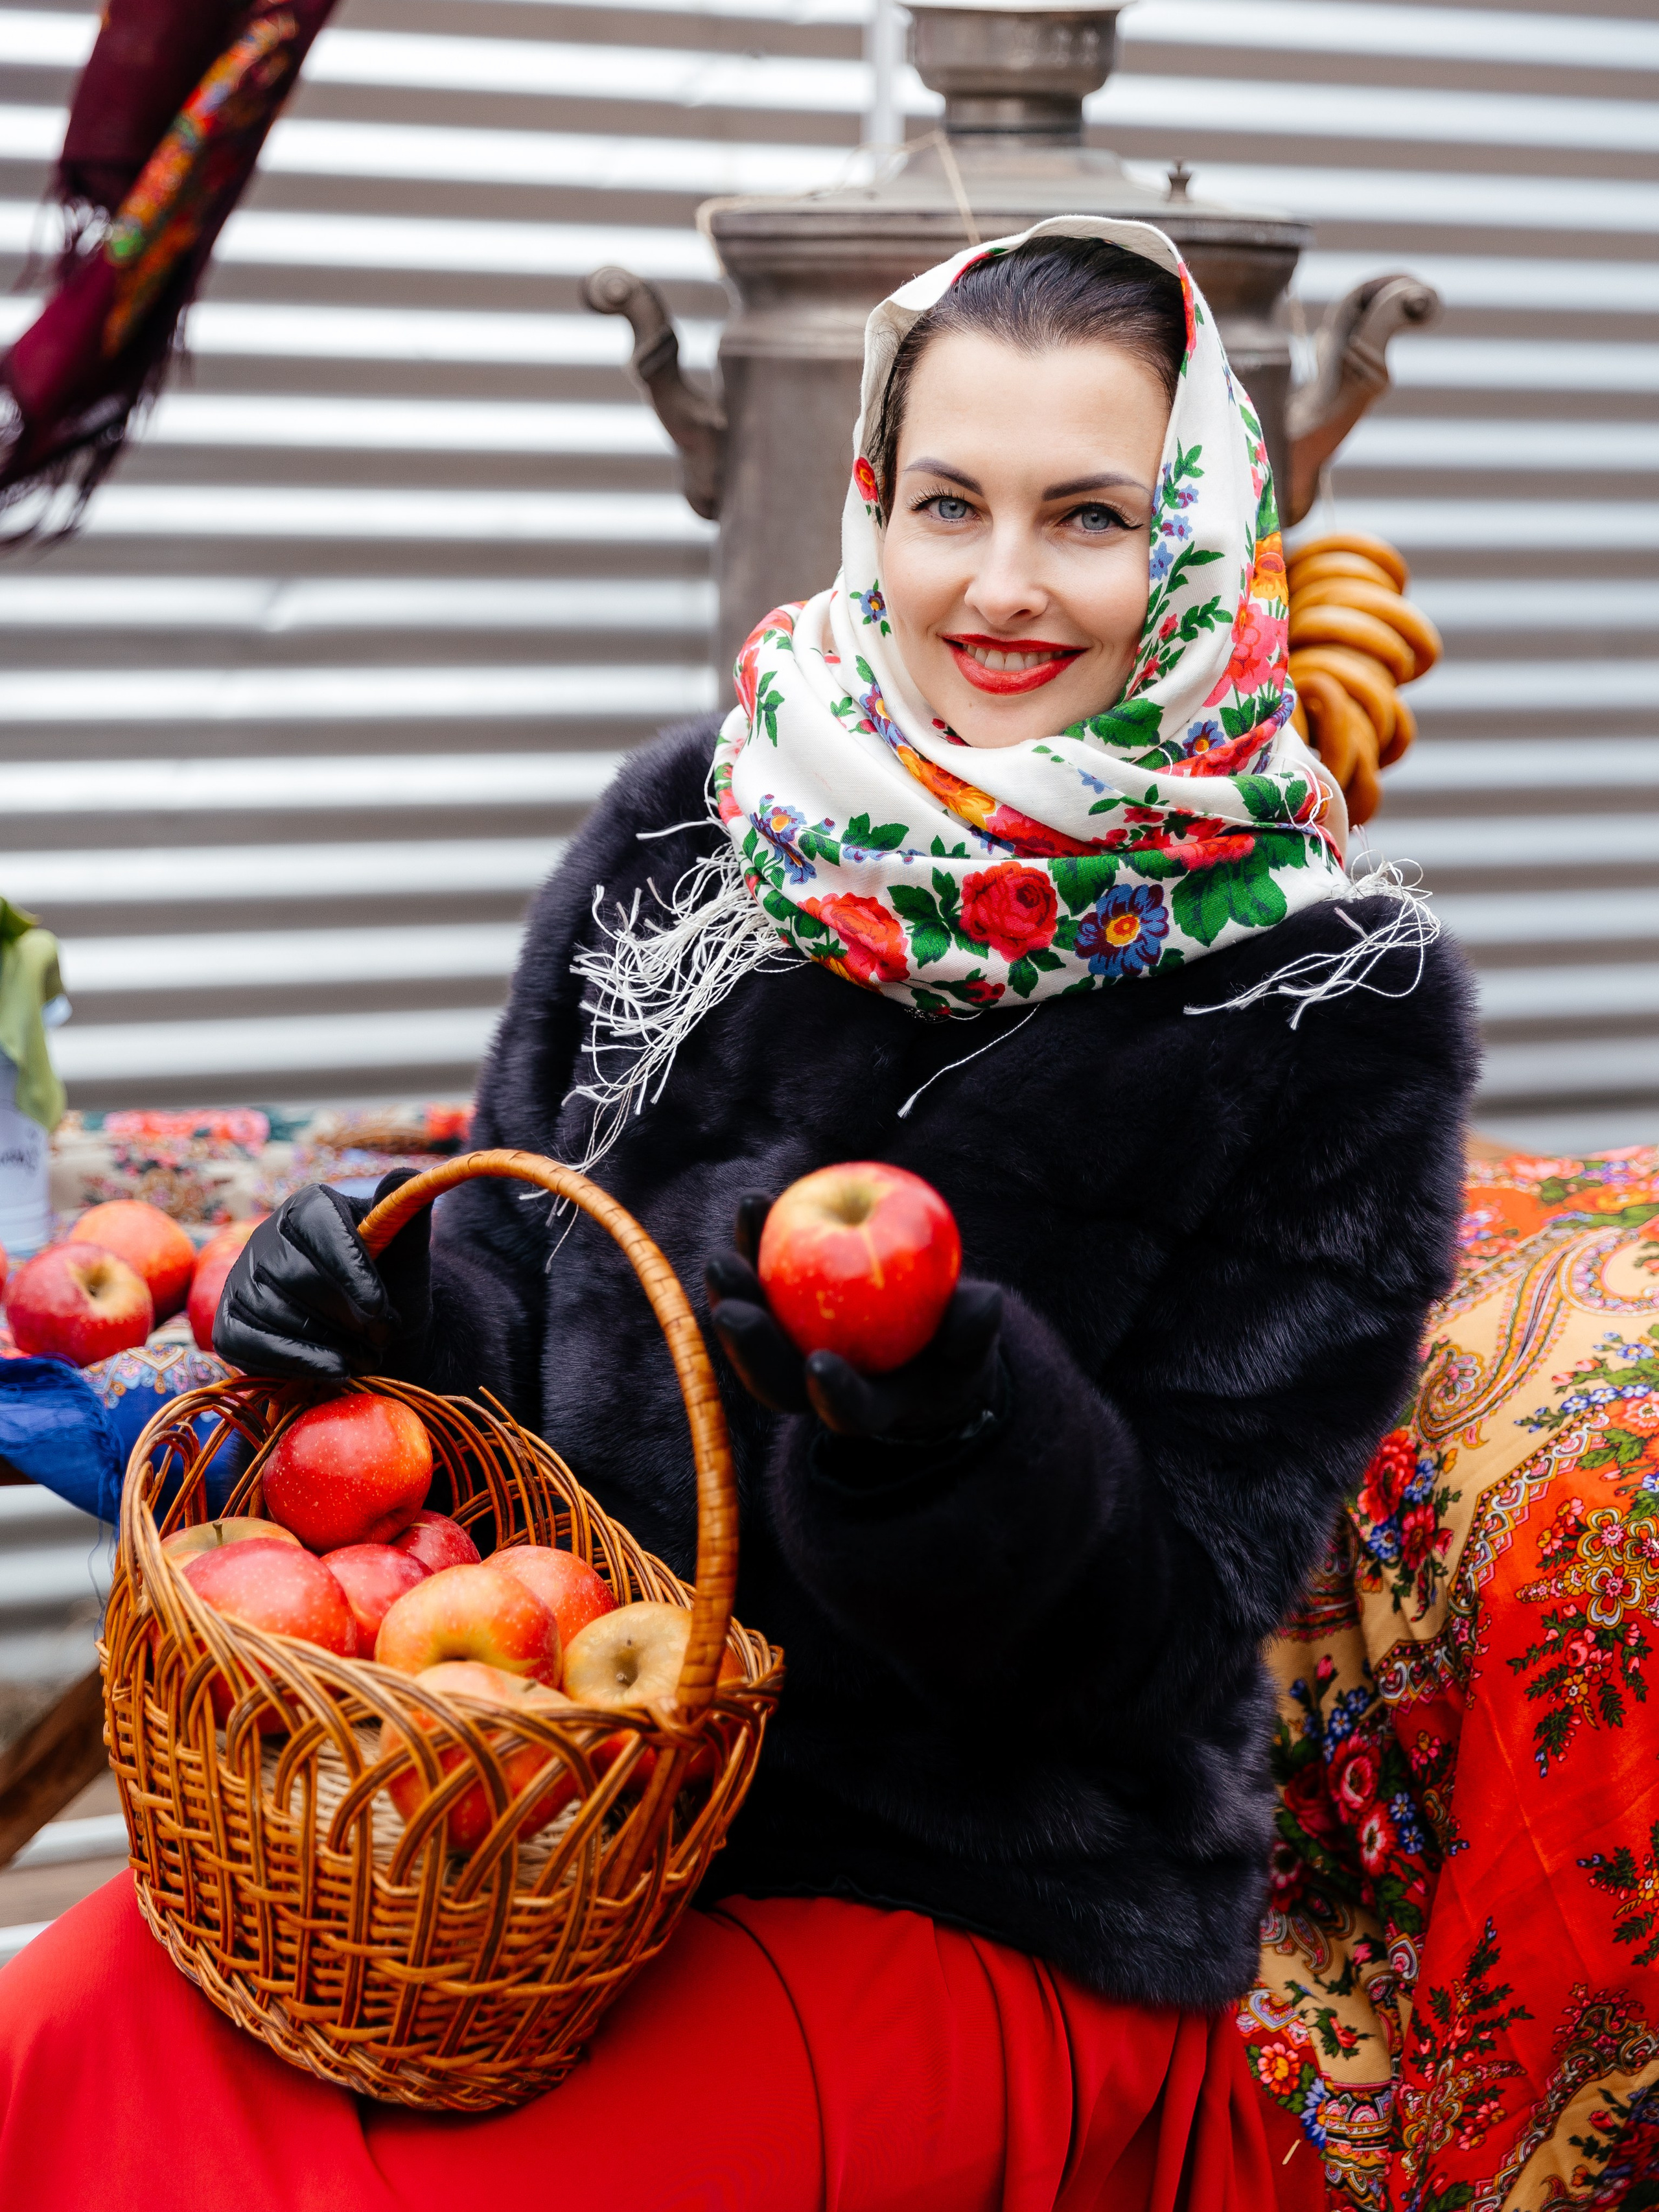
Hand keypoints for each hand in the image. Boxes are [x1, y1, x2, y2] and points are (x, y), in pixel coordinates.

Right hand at [213, 1169, 430, 1379]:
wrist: (369, 1333)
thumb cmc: (389, 1288)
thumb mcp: (407, 1258)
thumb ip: (409, 1223)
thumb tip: (409, 1173)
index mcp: (309, 1207)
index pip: (318, 1223)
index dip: (348, 1268)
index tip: (380, 1308)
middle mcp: (266, 1236)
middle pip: (294, 1274)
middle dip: (343, 1314)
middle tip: (383, 1337)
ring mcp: (241, 1280)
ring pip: (272, 1312)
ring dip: (326, 1343)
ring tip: (369, 1357)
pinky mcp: (228, 1322)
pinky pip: (244, 1343)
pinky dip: (293, 1362)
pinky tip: (333, 1370)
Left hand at [705, 1191, 1001, 1441]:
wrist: (925, 1336)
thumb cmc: (955, 1344)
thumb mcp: (975, 1341)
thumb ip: (975, 1327)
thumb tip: (982, 1305)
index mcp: (872, 1406)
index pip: (849, 1411)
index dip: (833, 1394)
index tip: (821, 1365)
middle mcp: (821, 1390)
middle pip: (777, 1383)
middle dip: (751, 1351)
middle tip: (734, 1313)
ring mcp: (795, 1355)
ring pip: (754, 1340)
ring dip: (735, 1302)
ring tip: (723, 1263)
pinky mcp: (781, 1316)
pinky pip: (760, 1287)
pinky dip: (753, 1251)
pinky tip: (753, 1208)